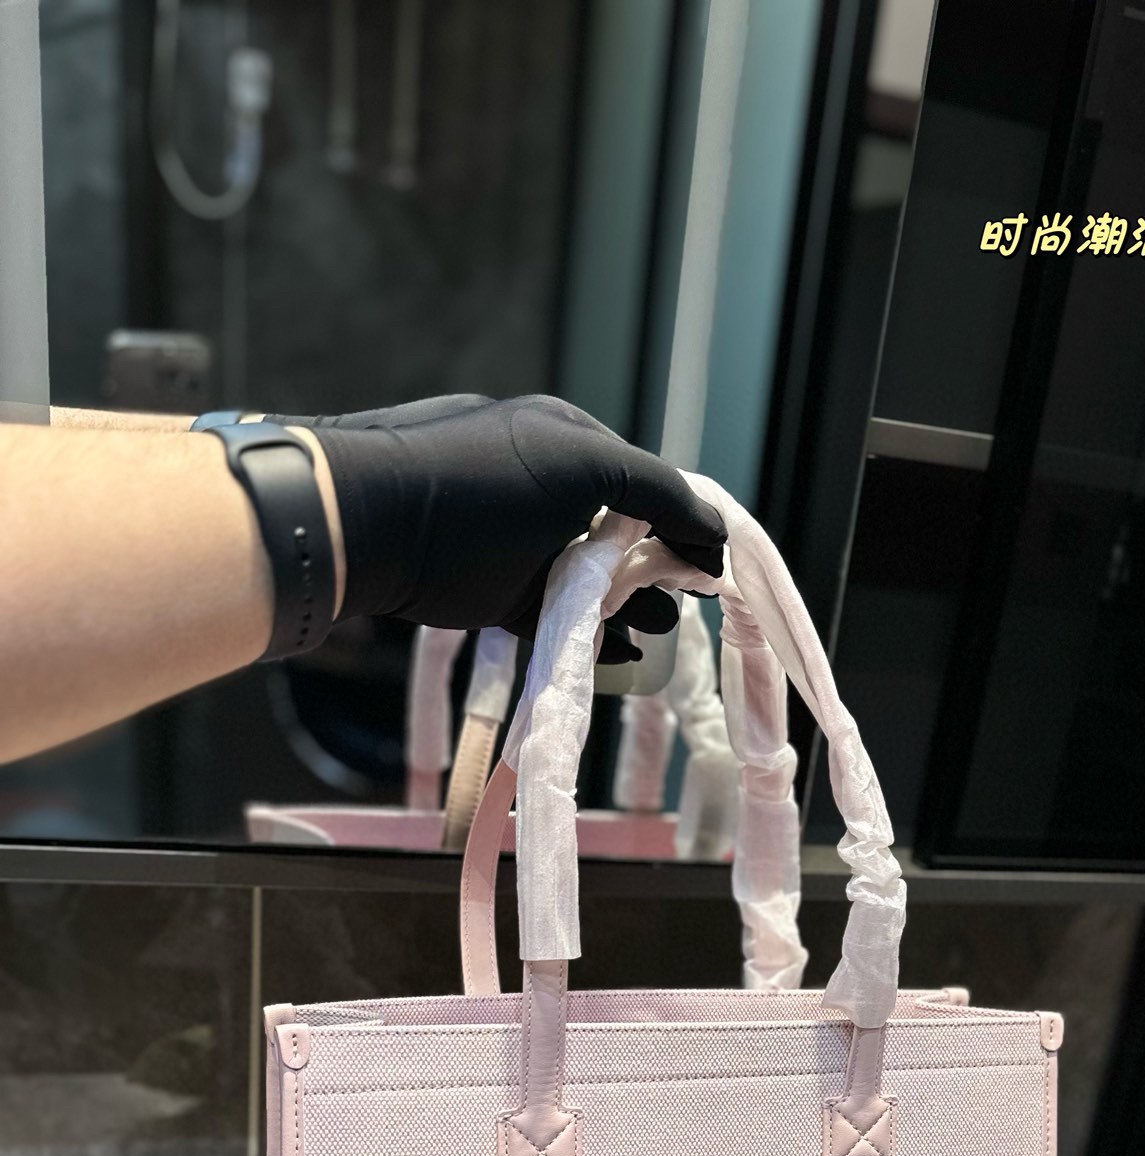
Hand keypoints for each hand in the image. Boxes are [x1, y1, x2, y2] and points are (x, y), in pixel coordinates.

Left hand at [268, 394, 723, 641]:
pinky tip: (615, 657)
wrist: (363, 524)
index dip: (685, 526)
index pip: (648, 485)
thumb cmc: (474, 486)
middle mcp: (545, 485)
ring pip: (590, 580)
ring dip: (627, 607)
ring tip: (655, 633)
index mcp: (568, 441)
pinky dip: (586, 635)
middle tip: (684, 606)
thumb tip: (712, 528)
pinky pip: (551, 615)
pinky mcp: (490, 592)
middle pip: (621, 536)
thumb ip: (657, 492)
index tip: (713, 570)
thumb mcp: (582, 468)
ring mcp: (518, 542)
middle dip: (658, 572)